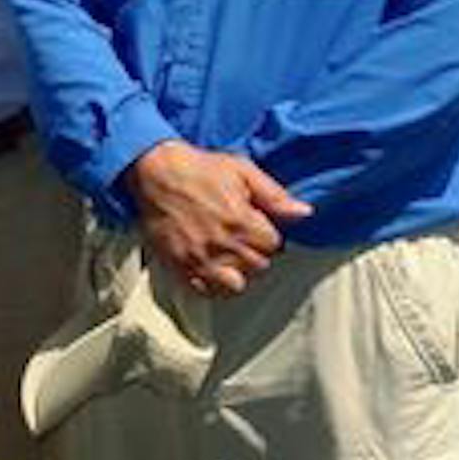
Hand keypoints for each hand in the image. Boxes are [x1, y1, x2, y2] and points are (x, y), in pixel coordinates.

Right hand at [126, 140, 310, 295]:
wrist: (154, 171)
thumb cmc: (199, 168)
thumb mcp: (242, 170)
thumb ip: (274, 195)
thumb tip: (304, 213)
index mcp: (241, 221)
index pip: (274, 246)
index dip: (267, 234)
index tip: (255, 225)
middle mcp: (222, 245)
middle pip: (258, 267)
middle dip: (254, 252)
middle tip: (241, 237)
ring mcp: (200, 258)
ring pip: (235, 285)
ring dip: (236, 272)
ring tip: (228, 256)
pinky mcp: (179, 265)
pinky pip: (204, 291)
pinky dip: (212, 284)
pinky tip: (212, 267)